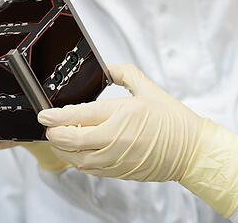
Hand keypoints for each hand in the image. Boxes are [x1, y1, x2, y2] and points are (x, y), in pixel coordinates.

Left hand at [37, 63, 237, 217]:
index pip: (80, 116)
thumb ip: (124, 73)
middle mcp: (115, 139)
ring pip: (77, 158)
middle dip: (54, 134)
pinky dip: (78, 159)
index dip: (56, 117)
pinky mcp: (118, 171)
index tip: (44, 114)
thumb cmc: (173, 121)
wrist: (192, 152)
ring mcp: (116, 159)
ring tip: (59, 137)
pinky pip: (90, 168)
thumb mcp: (149, 88)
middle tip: (48, 126)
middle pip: (72, 141)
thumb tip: (105, 66)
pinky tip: (77, 150)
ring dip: (63, 149)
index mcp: (122, 115)